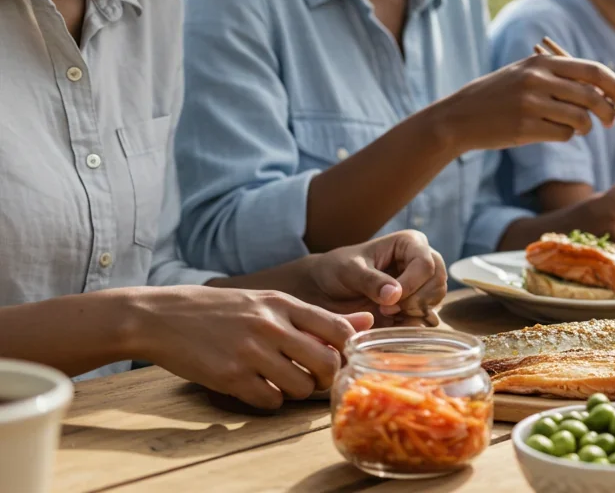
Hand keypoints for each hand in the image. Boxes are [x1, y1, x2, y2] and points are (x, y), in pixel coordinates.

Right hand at [135, 286, 373, 409]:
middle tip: (315, 378)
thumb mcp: (267, 300)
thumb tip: (367, 320)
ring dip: (298, 391)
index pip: (339, 329)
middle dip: (328, 378)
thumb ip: (314, 315)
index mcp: (283, 303)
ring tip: (282, 381)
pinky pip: (270, 401)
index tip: (339, 358)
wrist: (160, 317)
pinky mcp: (230, 377)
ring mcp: (250, 353)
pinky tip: (257, 388)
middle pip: (327, 363)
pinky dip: (270, 400)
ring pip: (301, 387)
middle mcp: (271, 326)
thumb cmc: (219, 309)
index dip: (347, 350)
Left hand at [306, 230, 447, 325]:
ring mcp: (422, 283)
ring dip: (413, 312)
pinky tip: (391, 321)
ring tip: (386, 312)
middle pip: (437, 283)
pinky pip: (427, 317)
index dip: (411, 285)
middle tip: (387, 309)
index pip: (426, 265)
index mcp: (409, 243)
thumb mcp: (348, 270)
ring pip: (436, 300)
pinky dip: (412, 323)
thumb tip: (395, 295)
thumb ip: (370, 281)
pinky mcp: (417, 304)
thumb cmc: (336, 270)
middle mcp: (422, 260)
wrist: (325, 290)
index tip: (387, 302)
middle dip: (415, 300)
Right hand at [438, 54, 614, 150]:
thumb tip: (605, 90)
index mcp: (541, 61)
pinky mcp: (525, 127)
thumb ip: (560, 75)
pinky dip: (564, 136)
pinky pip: (563, 135)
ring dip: (584, 128)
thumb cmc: (497, 96)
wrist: (458, 117)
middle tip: (611, 122)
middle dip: (609, 112)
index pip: (593, 70)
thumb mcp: (525, 73)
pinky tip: (548, 132)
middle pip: (592, 96)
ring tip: (571, 126)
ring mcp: (531, 103)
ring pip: (580, 119)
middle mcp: (538, 79)